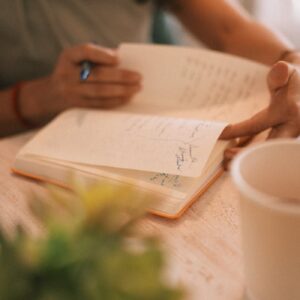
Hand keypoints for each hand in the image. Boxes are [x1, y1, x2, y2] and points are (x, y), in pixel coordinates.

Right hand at [20, 44, 140, 122]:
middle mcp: (67, 74)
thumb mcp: (79, 60)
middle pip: (97, 75)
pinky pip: (99, 104)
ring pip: (99, 92)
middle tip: (138, 77)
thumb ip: (99, 56)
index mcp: (68, 57)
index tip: (118, 59)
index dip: (102, 54)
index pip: (85, 52)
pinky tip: (126, 98)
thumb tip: (126, 60)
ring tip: (136, 89)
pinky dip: (114, 101)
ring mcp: (72, 92)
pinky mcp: (78, 106)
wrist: (52, 95)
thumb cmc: (74, 72)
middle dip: (120, 77)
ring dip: (121, 91)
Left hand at [220, 61, 299, 161]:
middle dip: (246, 155)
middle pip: (265, 147)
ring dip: (248, 159)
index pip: (257, 125)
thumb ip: (281, 73)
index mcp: (288, 112)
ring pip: (267, 152)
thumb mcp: (289, 72)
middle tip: (226, 157)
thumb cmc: (293, 80)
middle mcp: (291, 128)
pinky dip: (253, 156)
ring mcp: (288, 136)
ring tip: (228, 165)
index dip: (237, 130)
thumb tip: (280, 68)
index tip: (220, 133)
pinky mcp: (284, 139)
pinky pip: (267, 151)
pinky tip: (238, 161)